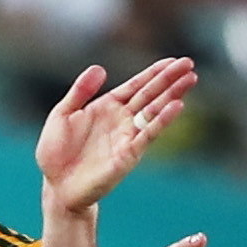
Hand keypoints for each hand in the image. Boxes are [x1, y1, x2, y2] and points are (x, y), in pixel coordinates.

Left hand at [37, 57, 196, 213]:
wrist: (56, 186)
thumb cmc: (56, 152)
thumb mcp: (61, 115)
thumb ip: (79, 92)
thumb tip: (99, 68)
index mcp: (107, 107)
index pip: (136, 86)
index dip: (154, 73)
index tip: (173, 60)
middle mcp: (122, 120)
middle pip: (150, 94)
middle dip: (169, 79)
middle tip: (189, 64)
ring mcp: (127, 136)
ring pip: (154, 111)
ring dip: (172, 95)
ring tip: (190, 79)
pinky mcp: (128, 154)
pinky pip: (148, 134)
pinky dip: (162, 120)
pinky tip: (176, 106)